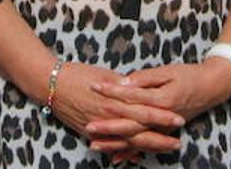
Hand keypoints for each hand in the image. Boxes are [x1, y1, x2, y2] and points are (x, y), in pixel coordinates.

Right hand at [46, 62, 183, 156]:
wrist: (51, 84)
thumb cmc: (79, 74)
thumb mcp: (105, 74)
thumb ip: (123, 85)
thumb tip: (138, 89)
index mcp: (116, 101)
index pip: (145, 111)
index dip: (163, 117)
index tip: (179, 119)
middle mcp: (109, 118)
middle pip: (139, 132)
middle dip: (160, 138)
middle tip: (177, 143)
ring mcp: (99, 128)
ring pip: (127, 142)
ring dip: (145, 147)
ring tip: (162, 150)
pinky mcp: (89, 134)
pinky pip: (110, 146)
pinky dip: (124, 152)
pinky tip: (135, 157)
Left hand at [87, 61, 230, 143]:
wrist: (212, 87)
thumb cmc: (189, 75)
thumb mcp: (168, 71)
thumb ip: (145, 78)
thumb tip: (125, 83)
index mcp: (161, 99)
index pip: (131, 96)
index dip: (112, 91)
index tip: (94, 87)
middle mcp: (161, 117)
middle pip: (130, 123)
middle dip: (108, 126)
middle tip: (88, 126)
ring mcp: (163, 128)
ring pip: (135, 138)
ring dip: (114, 143)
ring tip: (94, 144)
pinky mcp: (165, 132)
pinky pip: (145, 146)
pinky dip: (130, 152)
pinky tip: (115, 158)